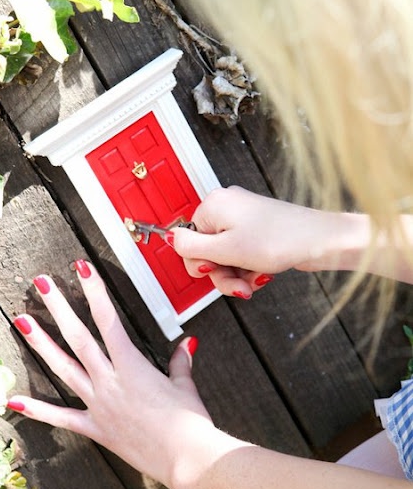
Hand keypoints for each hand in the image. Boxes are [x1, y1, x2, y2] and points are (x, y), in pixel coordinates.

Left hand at [8, 261, 215, 488]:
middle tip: (42, 285)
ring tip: (23, 323)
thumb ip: (180, 362)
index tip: (82, 270)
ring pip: (64, 368)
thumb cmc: (189, 422)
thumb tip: (186, 344)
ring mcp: (99, 404)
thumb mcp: (185, 384)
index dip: (95, 291)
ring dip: (42, 345)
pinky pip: (62, 418)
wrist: (186, 458)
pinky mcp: (96, 428)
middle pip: (78, 337)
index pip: (108, 319)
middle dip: (59, 307)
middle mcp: (110, 382)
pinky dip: (38, 410)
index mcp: (133, 366)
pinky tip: (16, 401)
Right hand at [172, 186, 359, 296]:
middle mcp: (226, 207)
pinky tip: (262, 274)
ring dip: (237, 274)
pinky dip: (249, 268)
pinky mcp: (257, 228)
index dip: (201, 263)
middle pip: (207, 251)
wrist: (320, 240)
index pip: (188, 241)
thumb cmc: (278, 240)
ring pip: (225, 256)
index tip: (216, 271)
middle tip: (239, 282)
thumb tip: (168, 237)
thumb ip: (190, 246)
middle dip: (222, 273)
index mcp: (212, 205)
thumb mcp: (225, 249)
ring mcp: (243, 217)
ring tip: (254, 280)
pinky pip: (241, 253)